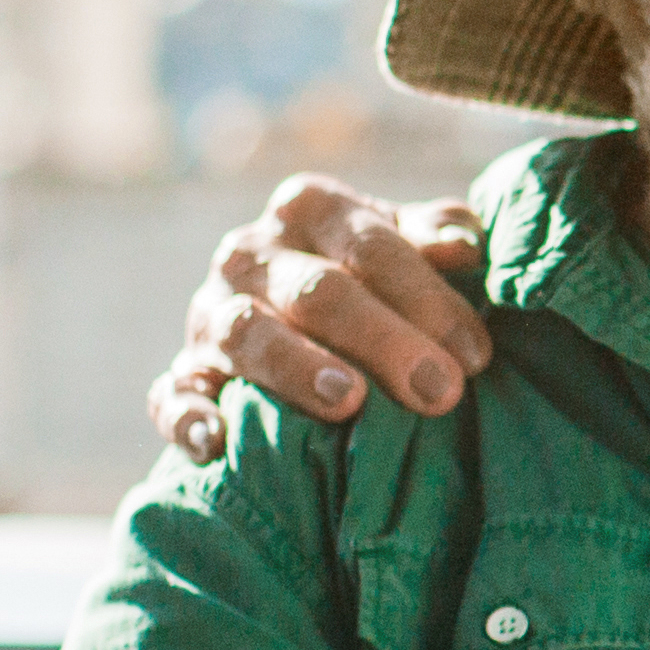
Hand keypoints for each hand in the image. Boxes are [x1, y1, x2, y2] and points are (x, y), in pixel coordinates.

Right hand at [150, 174, 495, 461]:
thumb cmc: (374, 282)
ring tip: (348, 400)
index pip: (370, 244)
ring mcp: (210, 314)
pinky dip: (189, 416)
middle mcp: (251, 254)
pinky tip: (218, 441)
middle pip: (317, 291)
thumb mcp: (406, 249)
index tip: (476, 355)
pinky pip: (173, 395)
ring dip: (295, 367)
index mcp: (309, 209)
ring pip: (245, 334)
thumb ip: (436, 237)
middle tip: (439, 391)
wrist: (292, 321)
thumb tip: (462, 245)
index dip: (428, 297)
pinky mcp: (183, 373)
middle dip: (383, 341)